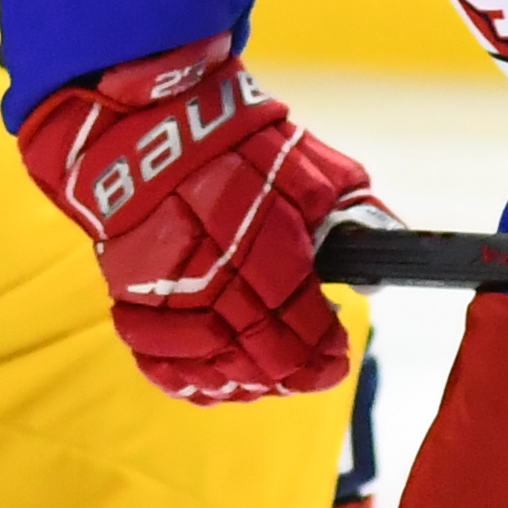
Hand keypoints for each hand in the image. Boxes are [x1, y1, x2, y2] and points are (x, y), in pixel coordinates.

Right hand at [17, 33, 377, 404]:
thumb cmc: (231, 142)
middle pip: (262, 356)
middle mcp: (216, 273)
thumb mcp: (309, 165)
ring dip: (247, 383)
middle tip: (310, 370)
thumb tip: (377, 264)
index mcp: (266, 241)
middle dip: (294, 373)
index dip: (324, 353)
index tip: (336, 355)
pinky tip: (214, 380)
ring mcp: (168, 290)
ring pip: (213, 368)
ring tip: (266, 377)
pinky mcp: (130, 296)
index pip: (303, 326)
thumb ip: (350, 213)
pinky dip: (188, 378)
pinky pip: (159, 360)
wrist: (142, 124)